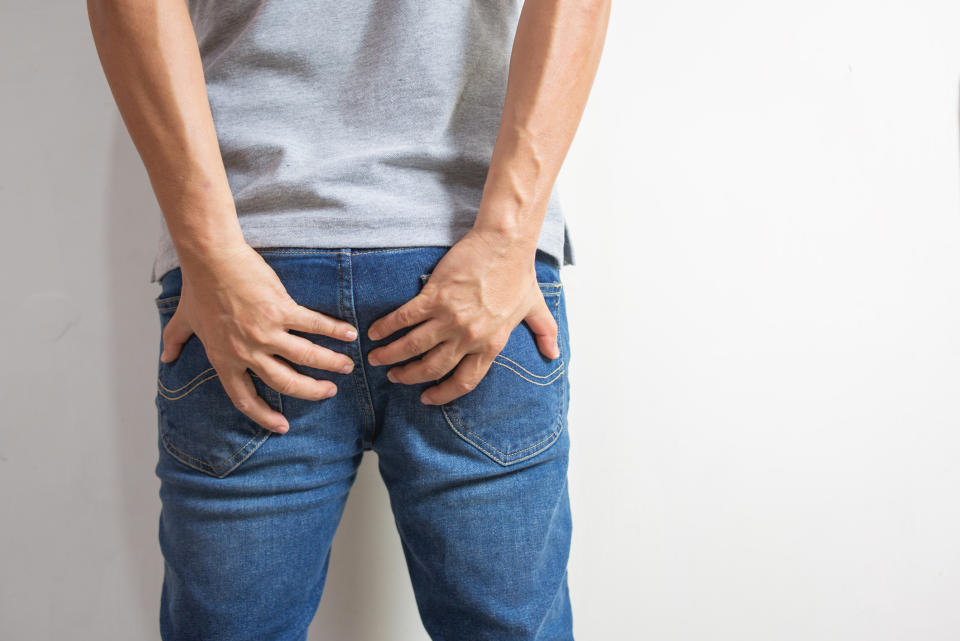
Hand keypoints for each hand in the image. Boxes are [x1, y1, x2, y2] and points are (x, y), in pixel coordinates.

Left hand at [160, 243, 358, 432]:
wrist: (211, 259)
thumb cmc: (197, 287)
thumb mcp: (183, 320)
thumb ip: (175, 340)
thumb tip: (165, 356)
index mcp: (224, 359)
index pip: (245, 398)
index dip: (264, 416)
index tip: (282, 426)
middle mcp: (247, 352)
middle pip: (286, 383)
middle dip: (312, 391)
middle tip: (328, 391)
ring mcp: (266, 332)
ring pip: (306, 357)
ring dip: (330, 363)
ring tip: (346, 365)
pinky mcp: (281, 310)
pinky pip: (313, 325)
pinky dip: (334, 331)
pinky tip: (349, 334)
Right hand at [366, 227, 559, 404]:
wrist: (505, 243)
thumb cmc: (519, 272)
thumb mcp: (535, 307)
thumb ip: (544, 332)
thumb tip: (554, 353)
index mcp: (491, 344)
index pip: (465, 381)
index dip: (444, 393)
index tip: (428, 397)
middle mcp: (469, 336)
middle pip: (433, 368)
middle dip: (410, 376)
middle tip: (395, 377)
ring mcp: (450, 317)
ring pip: (413, 347)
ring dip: (391, 356)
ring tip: (377, 359)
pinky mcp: (434, 296)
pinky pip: (405, 319)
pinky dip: (386, 328)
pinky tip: (375, 332)